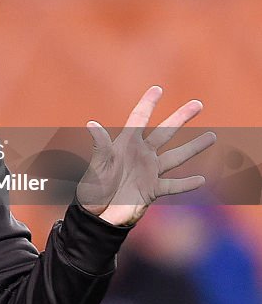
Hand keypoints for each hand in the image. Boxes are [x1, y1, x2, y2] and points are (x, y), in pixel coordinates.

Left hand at [77, 86, 215, 225]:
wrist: (98, 214)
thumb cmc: (93, 187)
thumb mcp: (97, 166)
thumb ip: (101, 146)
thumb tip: (92, 124)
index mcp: (125, 144)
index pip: (139, 118)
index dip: (148, 103)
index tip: (157, 89)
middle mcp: (141, 155)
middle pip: (165, 132)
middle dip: (181, 118)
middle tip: (198, 104)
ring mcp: (149, 171)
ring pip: (176, 156)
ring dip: (193, 147)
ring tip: (211, 136)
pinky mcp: (153, 189)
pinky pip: (174, 185)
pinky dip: (187, 184)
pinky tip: (201, 179)